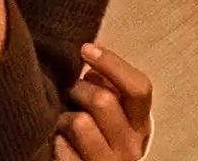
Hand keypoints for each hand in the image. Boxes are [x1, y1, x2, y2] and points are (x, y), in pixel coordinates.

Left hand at [53, 43, 152, 160]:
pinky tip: (58, 140)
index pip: (138, 88)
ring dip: (64, 116)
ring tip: (61, 119)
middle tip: (69, 90)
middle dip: (79, 89)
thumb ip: (110, 89)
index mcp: (141, 125)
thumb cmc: (101, 142)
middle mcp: (131, 146)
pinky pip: (62, 148)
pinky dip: (56, 141)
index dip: (111, 63)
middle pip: (104, 101)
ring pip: (80, 123)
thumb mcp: (115, 117)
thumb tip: (93, 62)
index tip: (86, 49)